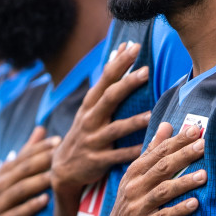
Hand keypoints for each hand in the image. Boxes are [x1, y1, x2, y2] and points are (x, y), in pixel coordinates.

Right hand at [0, 127, 57, 215]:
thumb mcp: (0, 178)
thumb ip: (21, 156)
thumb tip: (40, 130)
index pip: (20, 158)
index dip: (38, 148)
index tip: (57, 140)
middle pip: (21, 171)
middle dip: (40, 160)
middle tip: (60, 152)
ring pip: (18, 191)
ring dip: (36, 182)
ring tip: (55, 175)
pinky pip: (15, 215)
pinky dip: (29, 207)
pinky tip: (44, 201)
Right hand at [52, 41, 151, 198]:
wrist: (64, 167)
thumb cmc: (85, 130)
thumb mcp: (91, 105)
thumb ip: (108, 79)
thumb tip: (122, 48)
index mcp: (90, 104)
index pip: (105, 79)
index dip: (119, 63)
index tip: (134, 47)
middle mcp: (90, 119)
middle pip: (109, 98)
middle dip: (127, 84)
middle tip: (146, 71)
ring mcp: (93, 140)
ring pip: (115, 129)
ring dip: (133, 122)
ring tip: (151, 114)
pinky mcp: (98, 160)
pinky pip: (117, 156)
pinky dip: (132, 152)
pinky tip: (147, 147)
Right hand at [99, 122, 205, 215]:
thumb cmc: (132, 204)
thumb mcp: (137, 176)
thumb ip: (152, 151)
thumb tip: (166, 124)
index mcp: (134, 172)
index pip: (157, 152)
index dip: (176, 141)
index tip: (194, 130)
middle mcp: (134, 187)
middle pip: (161, 168)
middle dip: (183, 156)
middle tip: (203, 145)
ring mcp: (138, 207)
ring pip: (163, 191)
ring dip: (184, 182)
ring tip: (204, 175)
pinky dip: (179, 210)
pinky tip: (195, 204)